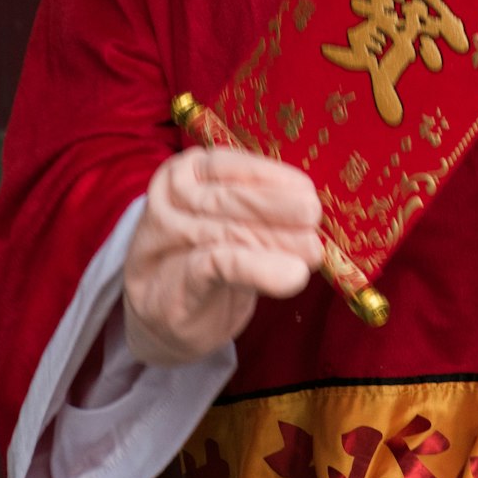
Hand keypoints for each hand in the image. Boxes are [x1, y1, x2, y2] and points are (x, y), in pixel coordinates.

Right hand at [122, 147, 322, 365]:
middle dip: (278, 207)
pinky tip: (291, 275)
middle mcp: (172, 196)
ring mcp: (167, 237)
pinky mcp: (177, 282)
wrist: (163, 311)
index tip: (307, 189)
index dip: (271, 177)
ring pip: (228, 232)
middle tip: (314, 217)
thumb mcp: (228, 218)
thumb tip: (310, 204)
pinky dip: (259, 268)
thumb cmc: (203, 252)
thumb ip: (257, 206)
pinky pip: (220, 266)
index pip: (230, 166)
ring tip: (312, 250)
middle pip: (230, 199)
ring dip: (277, 240)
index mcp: (188, 171)